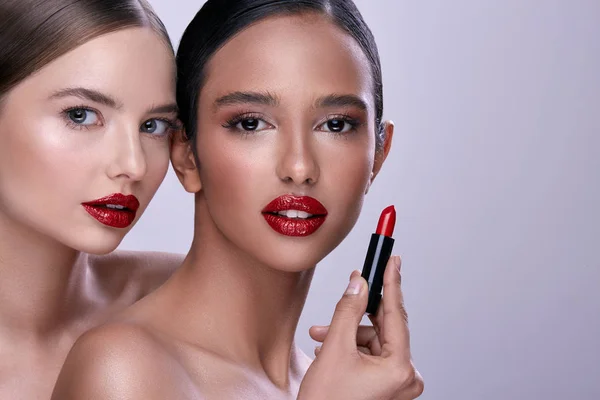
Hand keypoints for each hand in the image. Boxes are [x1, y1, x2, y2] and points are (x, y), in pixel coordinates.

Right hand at [297, 256, 423, 399]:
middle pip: (382, 329)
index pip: (396, 314)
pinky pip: (372, 357)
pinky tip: (330, 352)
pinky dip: (351, 350)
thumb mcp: (334, 349)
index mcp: (400, 368)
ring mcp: (398, 385)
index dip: (392, 282)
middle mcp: (406, 377)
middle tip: (340, 301)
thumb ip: (348, 310)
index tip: (393, 259)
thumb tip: (358, 284)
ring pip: (373, 342)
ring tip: (321, 340)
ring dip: (346, 336)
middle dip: (353, 318)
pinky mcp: (388, 388)